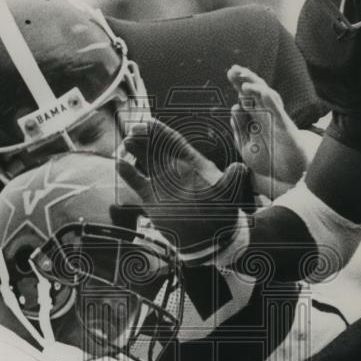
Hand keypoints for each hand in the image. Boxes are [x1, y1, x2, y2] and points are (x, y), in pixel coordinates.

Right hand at [117, 117, 251, 261]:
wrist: (206, 237)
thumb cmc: (218, 215)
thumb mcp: (226, 196)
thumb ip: (230, 182)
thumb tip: (240, 168)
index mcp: (191, 163)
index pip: (174, 142)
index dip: (161, 131)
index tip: (149, 122)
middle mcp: (174, 169)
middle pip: (156, 146)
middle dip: (144, 136)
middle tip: (133, 129)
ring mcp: (161, 181)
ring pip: (144, 160)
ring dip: (135, 150)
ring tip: (126, 142)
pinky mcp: (151, 197)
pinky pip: (137, 181)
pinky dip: (128, 173)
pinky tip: (119, 164)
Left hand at [227, 65, 307, 185]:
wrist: (289, 174)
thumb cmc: (269, 160)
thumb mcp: (246, 146)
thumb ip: (239, 130)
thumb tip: (235, 108)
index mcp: (256, 118)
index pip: (246, 96)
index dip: (239, 84)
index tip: (230, 72)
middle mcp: (266, 115)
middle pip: (256, 92)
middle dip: (245, 79)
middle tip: (233, 69)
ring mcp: (276, 119)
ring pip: (267, 97)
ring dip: (257, 87)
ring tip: (244, 81)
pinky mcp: (285, 127)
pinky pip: (278, 111)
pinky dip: (271, 101)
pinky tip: (264, 92)